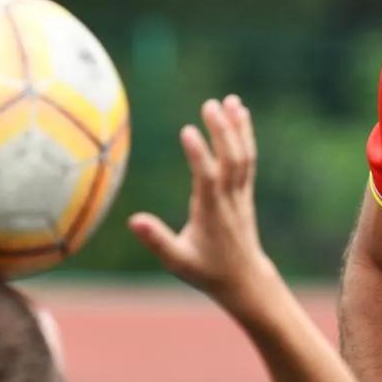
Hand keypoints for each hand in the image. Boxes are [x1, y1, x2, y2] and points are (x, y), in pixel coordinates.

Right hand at [128, 96, 275, 305]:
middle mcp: (229, 200)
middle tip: (209, 104)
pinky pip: (248, 160)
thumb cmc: (207, 271)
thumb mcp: (178, 261)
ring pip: (243, 157)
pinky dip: (245, 136)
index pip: (207, 179)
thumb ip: (157, 240)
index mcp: (211, 213)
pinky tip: (240, 114)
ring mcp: (240, 194)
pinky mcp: (244, 192)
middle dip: (221, 132)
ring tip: (230, 100)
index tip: (187, 129)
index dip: (199, 154)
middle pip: (230, 161)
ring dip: (237, 128)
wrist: (244, 280)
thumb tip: (133, 221)